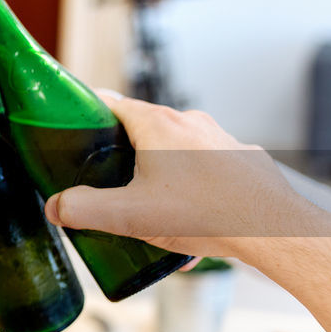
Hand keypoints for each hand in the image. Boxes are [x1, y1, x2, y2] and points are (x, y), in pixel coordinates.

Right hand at [43, 93, 305, 257]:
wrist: (274, 229)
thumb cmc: (205, 214)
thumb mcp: (129, 216)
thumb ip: (83, 210)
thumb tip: (56, 207)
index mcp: (157, 124)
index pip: (110, 102)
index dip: (87, 113)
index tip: (71, 127)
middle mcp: (189, 123)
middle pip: (141, 128)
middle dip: (120, 154)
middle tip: (104, 181)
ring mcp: (219, 140)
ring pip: (174, 152)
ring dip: (157, 177)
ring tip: (147, 212)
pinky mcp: (241, 161)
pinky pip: (203, 171)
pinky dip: (188, 192)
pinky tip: (187, 227)